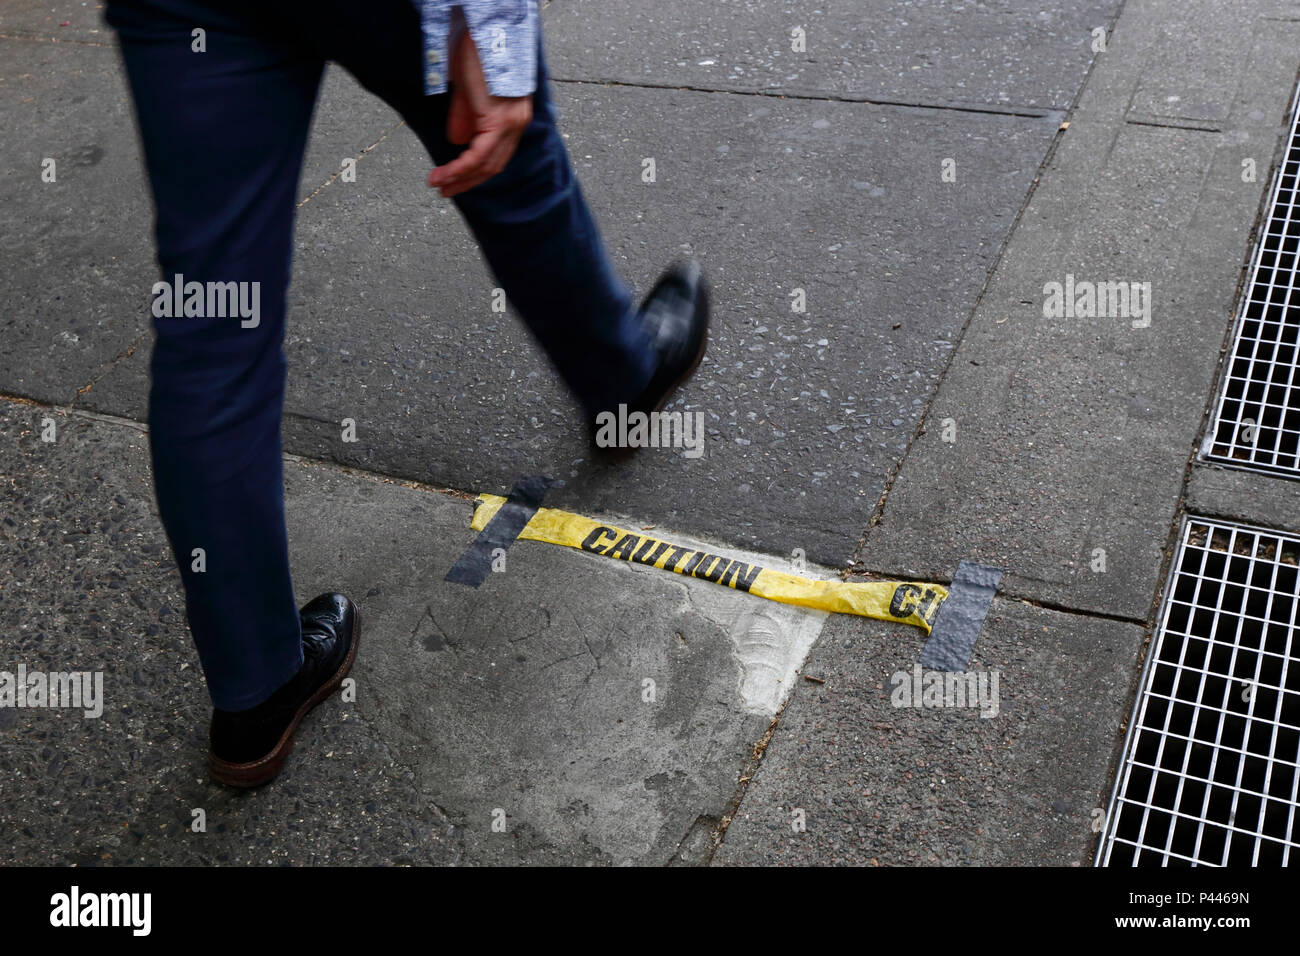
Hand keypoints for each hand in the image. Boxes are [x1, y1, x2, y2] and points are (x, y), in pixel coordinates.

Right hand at [427, 29, 532, 197]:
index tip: (455, 180)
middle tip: (446, 191)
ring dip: (460, 178)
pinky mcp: (500, 120)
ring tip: (438, 184)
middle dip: (468, 181)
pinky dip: (460, 168)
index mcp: (514, 117)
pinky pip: (479, 155)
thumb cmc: (477, 55)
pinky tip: (445, 175)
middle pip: (495, 165)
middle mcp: (518, 123)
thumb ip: (467, 117)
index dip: (476, 170)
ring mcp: (512, 123)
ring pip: (487, 164)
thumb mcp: (469, 92)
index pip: (497, 154)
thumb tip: (458, 142)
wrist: (485, 32)